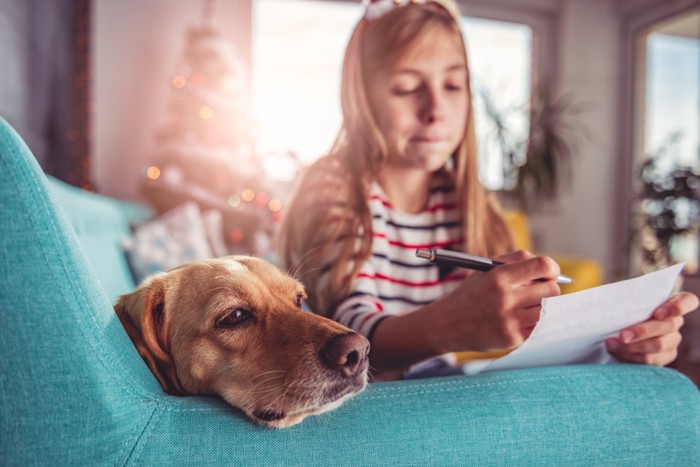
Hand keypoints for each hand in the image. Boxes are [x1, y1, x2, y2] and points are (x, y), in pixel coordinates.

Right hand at [435, 250, 561, 352]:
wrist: (447, 324)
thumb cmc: (472, 293)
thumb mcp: (487, 269)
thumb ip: (517, 260)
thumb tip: (550, 268)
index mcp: (499, 276)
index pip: (543, 266)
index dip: (552, 268)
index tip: (549, 273)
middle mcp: (505, 298)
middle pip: (551, 290)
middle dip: (548, 288)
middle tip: (536, 291)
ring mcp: (510, 321)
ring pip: (549, 310)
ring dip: (542, 306)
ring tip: (527, 305)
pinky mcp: (513, 339)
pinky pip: (540, 327)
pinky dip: (535, 322)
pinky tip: (520, 319)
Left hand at [606, 291, 698, 365]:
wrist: (617, 329)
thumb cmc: (622, 311)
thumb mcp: (625, 302)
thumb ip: (625, 300)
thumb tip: (604, 301)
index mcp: (671, 303)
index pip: (687, 301)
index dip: (677, 307)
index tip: (658, 313)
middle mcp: (676, 322)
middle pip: (668, 326)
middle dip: (642, 331)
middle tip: (621, 335)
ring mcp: (672, 341)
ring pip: (658, 346)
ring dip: (632, 346)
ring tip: (611, 344)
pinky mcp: (664, 357)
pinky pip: (650, 361)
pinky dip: (631, 357)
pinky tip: (616, 352)